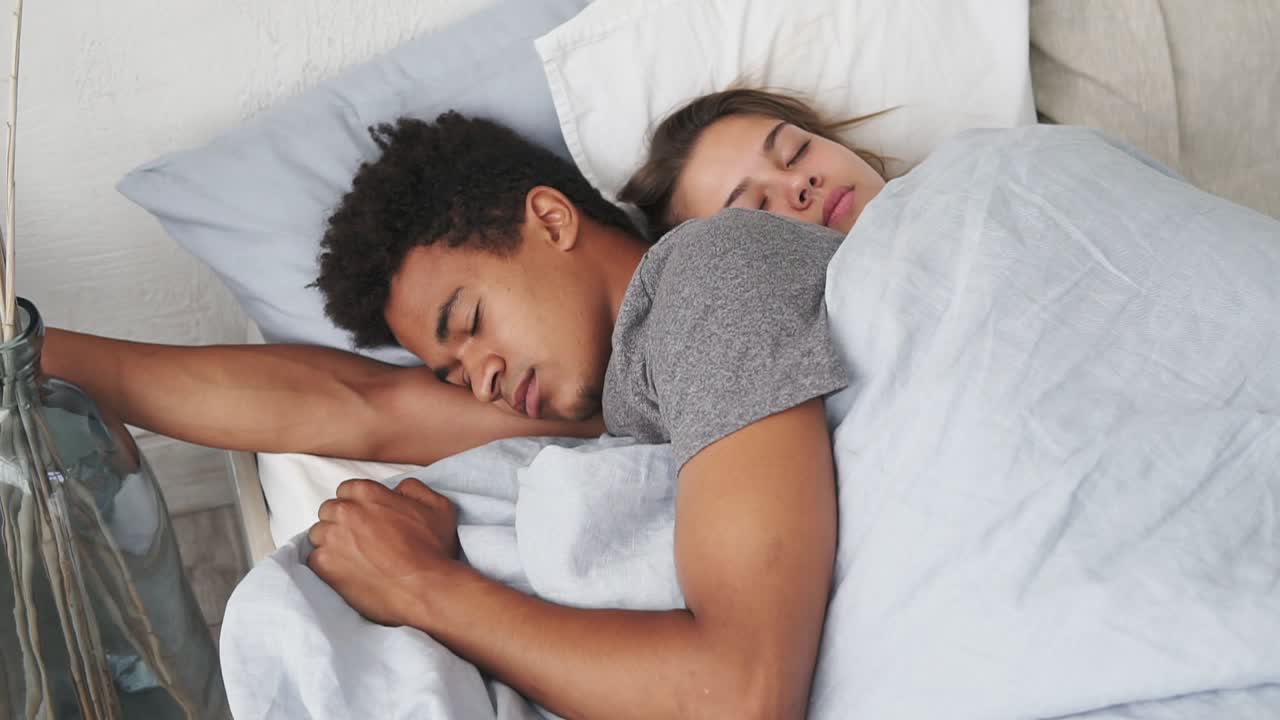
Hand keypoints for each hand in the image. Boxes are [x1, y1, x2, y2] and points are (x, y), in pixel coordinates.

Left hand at [307, 477, 460, 625]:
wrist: (425, 589)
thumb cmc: (433, 550)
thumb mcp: (438, 506)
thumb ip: (413, 488)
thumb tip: (396, 489)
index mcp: (368, 493)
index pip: (347, 490)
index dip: (357, 505)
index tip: (367, 519)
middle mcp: (345, 511)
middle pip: (329, 510)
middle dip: (341, 522)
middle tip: (360, 539)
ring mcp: (332, 538)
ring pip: (318, 534)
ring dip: (331, 542)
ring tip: (352, 557)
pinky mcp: (324, 565)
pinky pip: (314, 559)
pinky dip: (326, 565)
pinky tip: (346, 572)